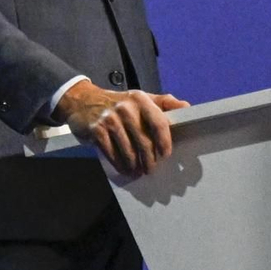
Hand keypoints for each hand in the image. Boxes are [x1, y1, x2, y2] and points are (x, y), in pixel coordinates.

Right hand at [54, 79, 190, 176]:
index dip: (164, 142)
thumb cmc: (119, 102)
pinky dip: (120, 165)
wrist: (82, 100)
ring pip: (128, 150)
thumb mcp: (141, 97)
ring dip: (135, 165)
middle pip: (144, 141)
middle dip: (149, 159)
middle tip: (151, 169)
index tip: (166, 154)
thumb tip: (187, 106)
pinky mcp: (96, 130)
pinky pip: (112, 153)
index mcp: (141, 100)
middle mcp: (126, 108)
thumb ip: (164, 102)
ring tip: (138, 172)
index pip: (158, 123)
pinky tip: (125, 169)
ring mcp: (110, 119)